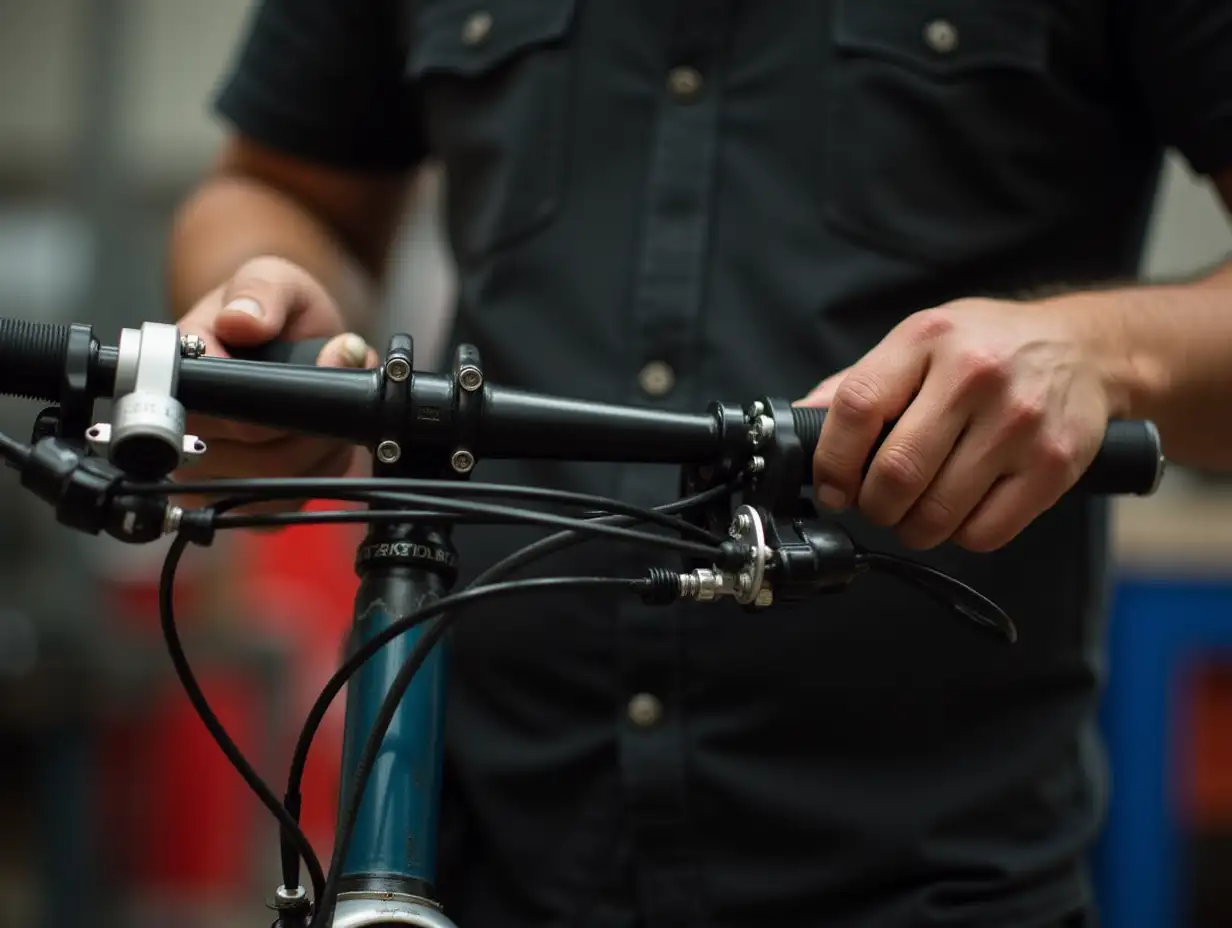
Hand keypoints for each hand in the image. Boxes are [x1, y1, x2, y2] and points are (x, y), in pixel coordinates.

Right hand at [176, 255, 377, 510]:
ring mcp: (206, 468)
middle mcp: (182, 426)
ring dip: (316, 451)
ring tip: (328, 413)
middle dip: (302, 426)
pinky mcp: (237, 496)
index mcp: (177, 372)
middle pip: (244, 456)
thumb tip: (241, 320)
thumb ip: (260, 291)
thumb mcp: (270, 277)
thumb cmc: (270, 308)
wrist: (288, 337)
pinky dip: (316, 474)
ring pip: (267, 485)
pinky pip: (279, 505)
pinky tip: (323, 442)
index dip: (259, 407)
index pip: (206, 413)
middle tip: (331, 388)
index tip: (308, 377)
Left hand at [797, 298, 1112, 551]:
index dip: (832, 462)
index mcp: (927, 339)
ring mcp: (1018, 421)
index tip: (832, 487)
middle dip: (873, 506)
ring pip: (937, 511)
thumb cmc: (986, 348)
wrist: (1082, 350)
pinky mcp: (1053, 464)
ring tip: (915, 512)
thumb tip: (801, 422)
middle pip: (895, 472)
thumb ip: (859, 383)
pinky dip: (960, 536)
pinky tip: (961, 511)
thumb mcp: (918, 342)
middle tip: (877, 505)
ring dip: (912, 528)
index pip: (857, 408)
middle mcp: (975, 375)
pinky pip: (984, 531)